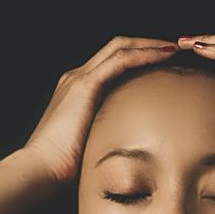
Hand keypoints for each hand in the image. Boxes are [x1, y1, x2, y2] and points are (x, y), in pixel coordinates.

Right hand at [22, 36, 178, 186]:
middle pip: (117, 47)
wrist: (40, 169)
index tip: (161, 62)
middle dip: (146, 44)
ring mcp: (79, 78)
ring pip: (120, 47)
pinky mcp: (85, 86)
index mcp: (76, 91)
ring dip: (149, 45)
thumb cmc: (62, 168)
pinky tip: (163, 55)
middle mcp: (76, 77)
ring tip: (174, 48)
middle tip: (173, 48)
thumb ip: (105, 136)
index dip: (137, 57)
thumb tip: (127, 150)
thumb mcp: (89, 145)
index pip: (111, 63)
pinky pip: (121, 60)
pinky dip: (144, 54)